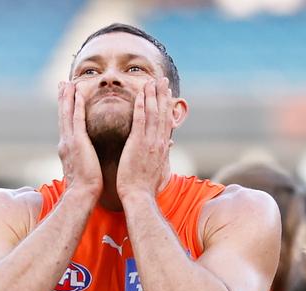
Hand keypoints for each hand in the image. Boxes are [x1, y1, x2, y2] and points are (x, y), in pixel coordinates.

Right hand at [57, 81, 102, 197]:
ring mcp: (70, 142)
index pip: (67, 125)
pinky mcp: (77, 142)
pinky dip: (76, 106)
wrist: (82, 195)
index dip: (66, 111)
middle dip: (63, 99)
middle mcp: (66, 142)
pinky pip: (77, 119)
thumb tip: (87, 159)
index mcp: (68, 149)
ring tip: (67, 83)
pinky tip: (78, 94)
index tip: (66, 98)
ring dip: (67, 97)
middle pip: (63, 116)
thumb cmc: (86, 187)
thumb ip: (83, 160)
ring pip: (67, 114)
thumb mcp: (83, 170)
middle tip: (62, 84)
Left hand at [116, 78, 172, 200]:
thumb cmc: (144, 186)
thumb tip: (168, 148)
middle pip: (162, 113)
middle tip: (162, 79)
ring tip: (151, 81)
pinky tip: (139, 94)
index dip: (167, 105)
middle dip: (162, 95)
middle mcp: (158, 142)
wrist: (139, 196)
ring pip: (152, 113)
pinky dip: (140, 106)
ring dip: (152, 95)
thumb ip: (161, 155)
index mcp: (162, 147)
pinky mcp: (138, 144)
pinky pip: (139, 120)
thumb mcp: (157, 169)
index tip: (167, 93)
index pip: (166, 122)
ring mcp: (149, 142)